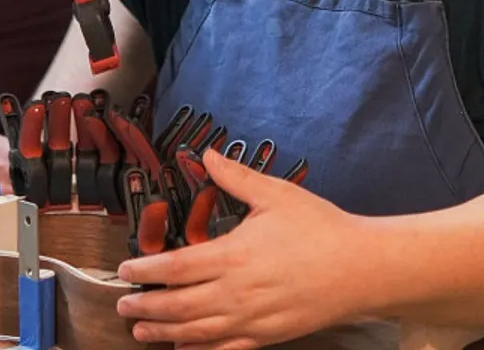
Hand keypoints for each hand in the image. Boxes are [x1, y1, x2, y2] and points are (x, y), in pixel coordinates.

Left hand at [115, 150, 372, 349]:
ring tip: (140, 331)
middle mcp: (236, 293)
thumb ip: (236, 178)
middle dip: (145, 307)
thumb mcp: (276, 194)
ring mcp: (251, 320)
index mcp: (234, 255)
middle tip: (123, 305)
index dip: (145, 271)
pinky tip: (183, 348)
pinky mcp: (267, 336)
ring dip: (162, 333)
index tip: (125, 269)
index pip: (175, 268)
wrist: (361, 268)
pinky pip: (224, 348)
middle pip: (177, 306)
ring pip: (195, 332)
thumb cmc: (320, 228)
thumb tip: (205, 153)